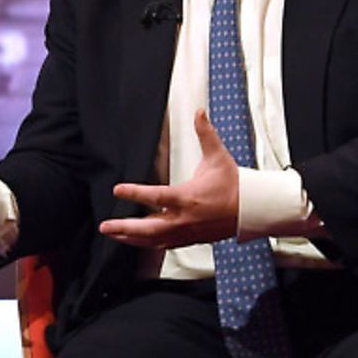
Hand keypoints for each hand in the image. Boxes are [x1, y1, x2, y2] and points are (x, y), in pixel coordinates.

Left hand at [98, 110, 243, 248]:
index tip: (117, 190)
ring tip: (113, 235)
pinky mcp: (191, 238)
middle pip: (149, 227)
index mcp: (188, 197)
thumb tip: (199, 112)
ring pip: (154, 239)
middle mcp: (185, 218)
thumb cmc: (235, 184)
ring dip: (131, 239)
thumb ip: (205, 134)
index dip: (134, 193)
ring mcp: (187, 231)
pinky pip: (165, 245)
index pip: (156, 196)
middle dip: (124, 228)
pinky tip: (135, 242)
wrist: (253, 209)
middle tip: (105, 226)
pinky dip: (148, 244)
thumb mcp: (218, 156)